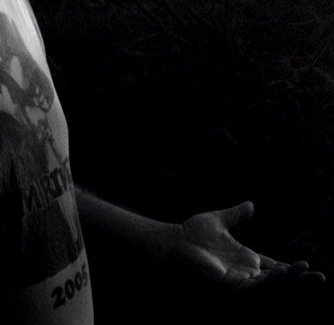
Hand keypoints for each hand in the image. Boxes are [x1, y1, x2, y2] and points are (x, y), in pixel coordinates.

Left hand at [172, 200, 325, 290]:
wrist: (175, 241)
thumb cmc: (193, 233)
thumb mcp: (219, 220)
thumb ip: (236, 214)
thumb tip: (251, 205)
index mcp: (246, 260)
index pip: (274, 267)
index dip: (291, 269)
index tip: (309, 266)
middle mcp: (246, 274)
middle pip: (279, 281)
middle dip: (300, 282)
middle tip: (322, 278)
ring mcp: (240, 282)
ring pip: (272, 287)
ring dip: (291, 282)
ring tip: (309, 275)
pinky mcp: (232, 288)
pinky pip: (256, 289)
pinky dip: (272, 283)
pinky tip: (284, 275)